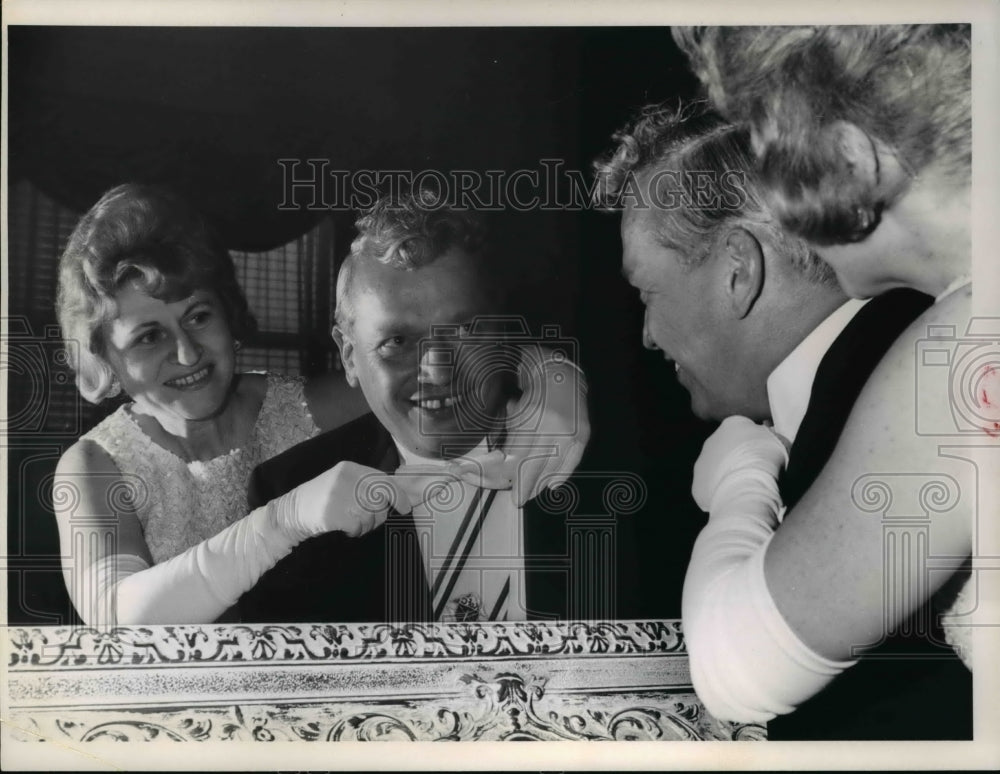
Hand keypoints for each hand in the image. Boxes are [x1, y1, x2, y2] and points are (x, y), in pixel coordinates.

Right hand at [277, 461, 412, 540]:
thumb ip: (365, 485)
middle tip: (372, 522)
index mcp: (350, 468)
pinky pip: (357, 527)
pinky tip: (347, 529)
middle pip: (379, 501)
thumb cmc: (323, 498)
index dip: (398, 495)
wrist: (292, 511)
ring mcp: (338, 496)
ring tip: (354, 524)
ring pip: (370, 516)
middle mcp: (346, 479)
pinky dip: (355, 532)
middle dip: (380, 515)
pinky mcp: (332, 514)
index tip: (406, 508)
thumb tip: (394, 497)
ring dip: (367, 526)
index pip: (383, 480)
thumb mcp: (343, 482)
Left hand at [431, 348, 588, 505]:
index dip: (499, 475)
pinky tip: (551, 485)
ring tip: (530, 492)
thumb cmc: (535, 387)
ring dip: (537, 485)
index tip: (491, 481)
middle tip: (516, 498)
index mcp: (531, 421)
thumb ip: (511, 436)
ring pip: (550, 471)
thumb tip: (502, 463)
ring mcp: (570, 434)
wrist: (561, 371)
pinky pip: (570, 464)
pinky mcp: (582, 436)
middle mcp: (552, 429)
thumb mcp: (516, 410)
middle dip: (520, 487)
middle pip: (531, 470)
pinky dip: (559, 477)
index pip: (512, 460)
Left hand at [692, 416, 788, 513]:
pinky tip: (735, 500)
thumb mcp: (779, 441)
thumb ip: (771, 436)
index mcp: (732, 425)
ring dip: (728, 477)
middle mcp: (711, 440)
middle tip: (755, 473)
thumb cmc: (768, 459)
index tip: (765, 456)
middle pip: (726, 450)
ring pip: (716, 470)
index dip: (756, 444)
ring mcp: (702, 462)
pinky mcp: (698, 485)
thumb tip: (769, 437)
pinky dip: (721, 495)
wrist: (747, 485)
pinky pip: (711, 490)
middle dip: (738, 460)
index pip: (744, 431)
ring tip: (745, 489)